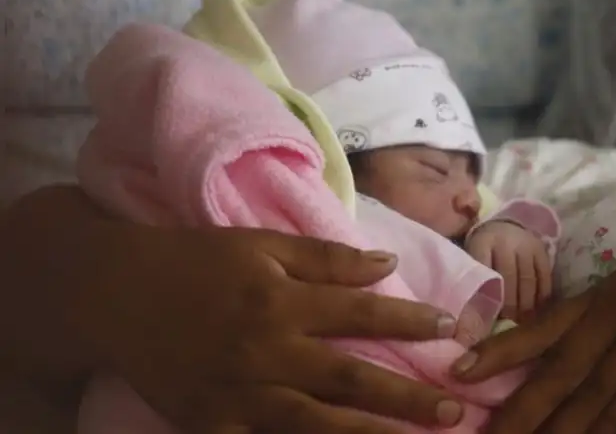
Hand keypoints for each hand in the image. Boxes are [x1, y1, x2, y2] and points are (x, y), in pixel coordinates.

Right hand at [2, 187, 464, 433]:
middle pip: (349, 379)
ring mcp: (238, 395)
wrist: (115, 293)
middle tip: (455, 411)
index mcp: (281, 302)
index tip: (451, 328)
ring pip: (315, 423)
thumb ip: (326, 257)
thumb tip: (388, 265)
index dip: (409, 322)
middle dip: (406, 397)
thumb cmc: (195, 261)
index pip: (359, 313)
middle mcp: (266, 352)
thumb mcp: (260, 245)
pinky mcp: (211, 425)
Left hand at [466, 220, 551, 321]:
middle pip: (508, 277)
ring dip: (526, 303)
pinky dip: (542, 294)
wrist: (503, 227)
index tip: (488, 316)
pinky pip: (544, 275)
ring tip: (523, 320)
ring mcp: (525, 244)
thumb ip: (473, 278)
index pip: (485, 272)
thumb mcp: (471, 257)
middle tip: (508, 321)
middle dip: (509, 304)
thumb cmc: (483, 250)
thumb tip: (475, 311)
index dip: (488, 296)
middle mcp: (505, 241)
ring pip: (527, 279)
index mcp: (482, 243)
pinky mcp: (541, 250)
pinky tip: (538, 309)